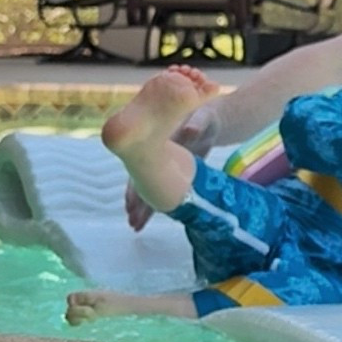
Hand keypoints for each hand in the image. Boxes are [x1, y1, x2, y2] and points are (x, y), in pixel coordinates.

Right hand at [125, 102, 219, 230]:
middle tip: (132, 220)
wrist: (210, 122)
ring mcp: (163, 165)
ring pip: (149, 187)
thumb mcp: (204, 118)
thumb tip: (190, 130)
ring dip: (143, 206)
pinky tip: (145, 218)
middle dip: (137, 200)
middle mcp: (156, 154)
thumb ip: (197, 123)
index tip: (131, 199)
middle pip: (143, 178)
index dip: (137, 181)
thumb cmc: (205, 116)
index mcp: (159, 139)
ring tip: (135, 225)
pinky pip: (160, 190)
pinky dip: (154, 204)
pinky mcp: (171, 173)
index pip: (144, 162)